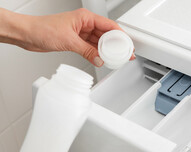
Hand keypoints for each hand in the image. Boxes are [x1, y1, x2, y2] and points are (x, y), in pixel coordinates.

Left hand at [0, 8, 134, 66]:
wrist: (28, 34)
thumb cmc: (42, 29)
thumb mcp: (69, 41)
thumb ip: (87, 52)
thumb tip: (100, 59)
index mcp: (85, 17)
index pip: (109, 26)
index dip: (121, 36)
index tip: (127, 45)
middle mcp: (85, 24)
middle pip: (107, 35)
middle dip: (116, 45)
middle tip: (125, 54)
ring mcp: (81, 33)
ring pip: (100, 42)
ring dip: (107, 51)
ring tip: (116, 58)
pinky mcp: (77, 41)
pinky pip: (92, 48)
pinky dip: (98, 54)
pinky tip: (103, 59)